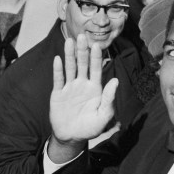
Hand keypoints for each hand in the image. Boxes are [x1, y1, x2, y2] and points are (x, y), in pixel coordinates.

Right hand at [49, 35, 118, 152]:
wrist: (72, 137)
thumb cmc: (91, 127)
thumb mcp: (104, 115)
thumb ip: (109, 98)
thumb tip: (115, 80)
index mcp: (95, 88)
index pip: (96, 69)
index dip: (96, 57)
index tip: (96, 45)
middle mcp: (82, 84)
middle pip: (82, 64)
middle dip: (82, 51)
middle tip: (82, 36)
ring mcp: (70, 88)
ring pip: (70, 68)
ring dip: (70, 55)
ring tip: (69, 41)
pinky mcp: (58, 93)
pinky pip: (58, 79)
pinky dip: (58, 70)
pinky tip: (58, 59)